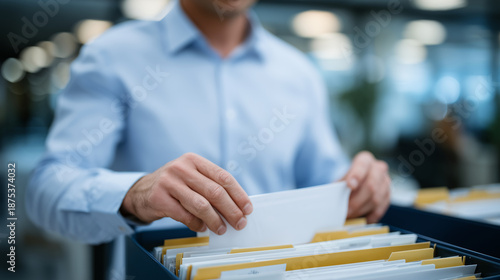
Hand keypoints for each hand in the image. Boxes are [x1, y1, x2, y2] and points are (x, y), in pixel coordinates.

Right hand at [120, 153, 252, 234]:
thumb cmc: (173, 185)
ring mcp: (169, 182)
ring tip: (221, 229)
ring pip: (201, 205)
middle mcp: (181, 168)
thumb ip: (211, 186)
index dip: (238, 194)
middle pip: (215, 191)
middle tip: (239, 223)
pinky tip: (202, 228)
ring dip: (215, 220)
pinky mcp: (159, 198)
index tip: (247, 209)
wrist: (140, 191)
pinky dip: (197, 224)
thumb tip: (237, 207)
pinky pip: (185, 215)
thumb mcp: (191, 177)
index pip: (223, 177)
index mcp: (194, 160)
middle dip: (231, 210)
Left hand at [341, 151, 390, 222]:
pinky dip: (370, 216)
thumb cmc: (347, 180)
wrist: (357, 182)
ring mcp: (386, 182)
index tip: (349, 186)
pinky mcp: (388, 196)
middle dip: (357, 201)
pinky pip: (381, 208)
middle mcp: (378, 169)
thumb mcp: (342, 179)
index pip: (362, 165)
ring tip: (350, 216)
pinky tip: (362, 220)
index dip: (356, 175)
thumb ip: (339, 187)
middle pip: (371, 185)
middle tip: (346, 211)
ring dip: (362, 210)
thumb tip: (331, 201)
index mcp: (365, 160)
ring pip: (376, 199)